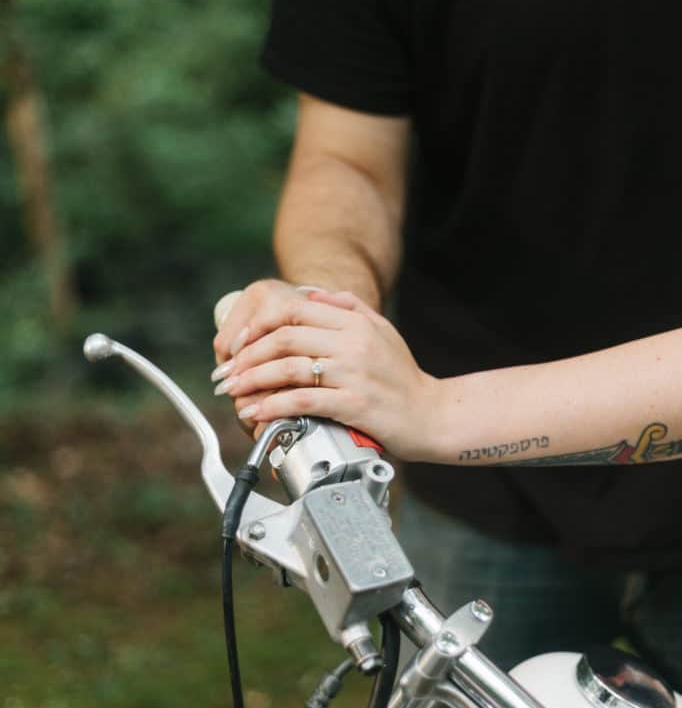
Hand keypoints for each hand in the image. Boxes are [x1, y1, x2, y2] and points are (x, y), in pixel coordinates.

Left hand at [212, 289, 440, 459]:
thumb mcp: (382, 331)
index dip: (259, 324)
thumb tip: (312, 292)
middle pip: (285, 338)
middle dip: (247, 355)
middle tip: (226, 372)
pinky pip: (304, 400)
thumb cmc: (404, 377)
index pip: (294, 311)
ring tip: (233, 392)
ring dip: (252, 380)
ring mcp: (354, 374)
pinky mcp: (354, 405)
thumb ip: (348, 306)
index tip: (238, 342)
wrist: (433, 415)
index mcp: (355, 322)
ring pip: (289, 368)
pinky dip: (274, 406)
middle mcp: (353, 343)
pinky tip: (257, 413)